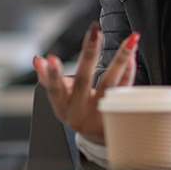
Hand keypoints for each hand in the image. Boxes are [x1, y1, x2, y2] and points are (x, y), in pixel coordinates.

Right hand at [33, 22, 139, 143]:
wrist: (100, 137)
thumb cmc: (78, 110)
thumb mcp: (61, 100)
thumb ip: (49, 79)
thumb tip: (38, 59)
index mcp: (62, 108)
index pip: (54, 90)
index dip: (52, 75)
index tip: (51, 58)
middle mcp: (80, 113)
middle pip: (84, 81)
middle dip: (89, 54)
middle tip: (95, 32)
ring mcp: (100, 115)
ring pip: (110, 84)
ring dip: (120, 59)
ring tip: (130, 39)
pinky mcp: (118, 115)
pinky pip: (124, 90)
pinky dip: (128, 72)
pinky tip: (132, 57)